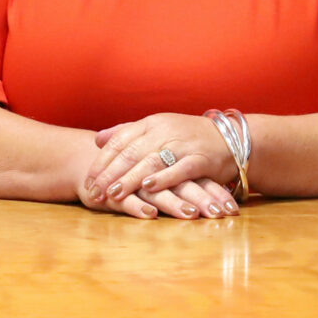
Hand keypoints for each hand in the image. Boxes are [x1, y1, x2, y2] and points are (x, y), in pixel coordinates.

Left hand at [80, 112, 242, 219]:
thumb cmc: (188, 137)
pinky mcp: (200, 158)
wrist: (229, 138)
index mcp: (151, 123)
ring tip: (114, 194)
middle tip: (94, 192)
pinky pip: (180, 168)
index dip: (102, 161)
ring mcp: (182, 144)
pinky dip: (164, 178)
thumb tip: (98, 140)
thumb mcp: (156, 129)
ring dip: (131, 179)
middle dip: (110, 174)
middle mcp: (164, 131)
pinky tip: (149, 188)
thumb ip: (127, 133)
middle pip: (131, 152)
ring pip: (151, 161)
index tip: (88, 179)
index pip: (120, 141)